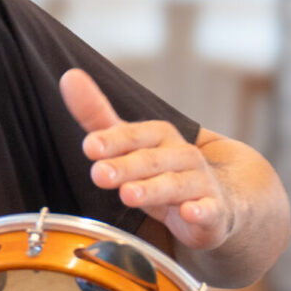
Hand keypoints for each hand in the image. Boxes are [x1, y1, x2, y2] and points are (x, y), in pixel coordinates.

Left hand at [60, 68, 232, 250]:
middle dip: (125, 166)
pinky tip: (190, 213)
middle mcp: (181, 155)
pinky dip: (202, 212)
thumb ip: (97, 115)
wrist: (221, 196)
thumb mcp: (129, 142)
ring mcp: (200, 183)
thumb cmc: (164, 168)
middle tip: (99, 174)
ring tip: (128, 195)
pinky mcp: (214, 211)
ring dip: (153, 189)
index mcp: (159, 137)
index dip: (112, 140)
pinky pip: (210, 211)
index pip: (135, 135)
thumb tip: (69, 77)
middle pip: (151, 160)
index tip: (89, 146)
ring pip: (175, 185)